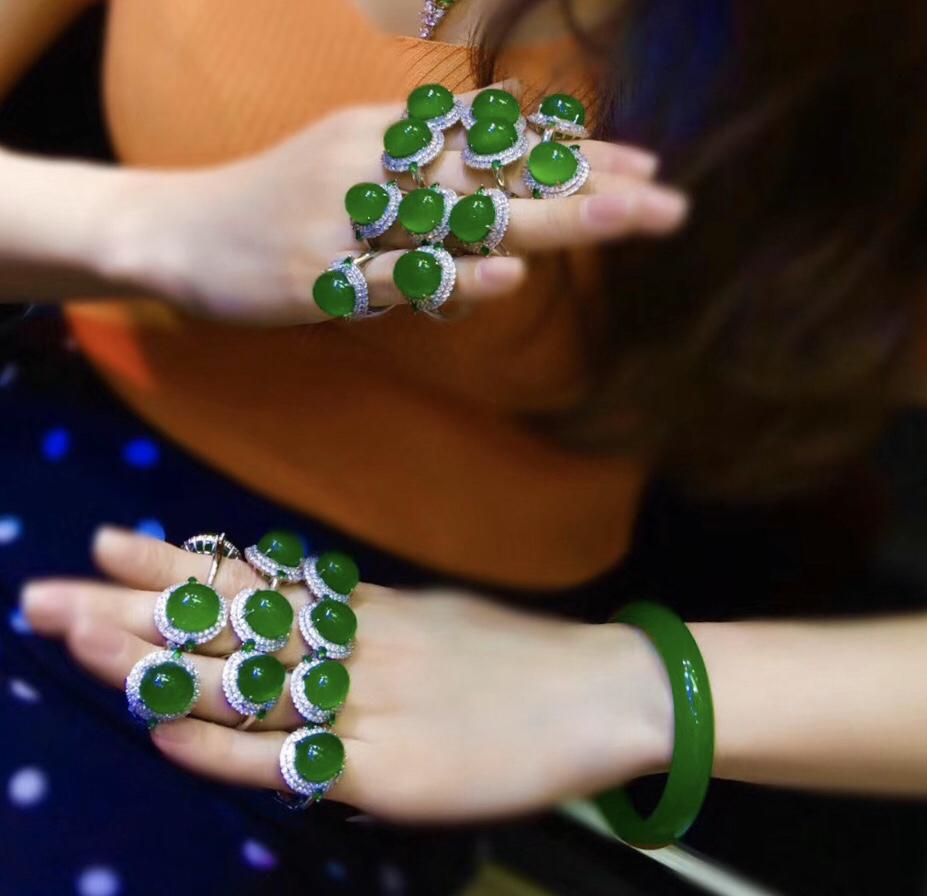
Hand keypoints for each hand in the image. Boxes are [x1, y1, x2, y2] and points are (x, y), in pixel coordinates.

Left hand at [22, 528, 671, 821]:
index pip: (254, 583)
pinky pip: (293, 760)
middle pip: (226, 628)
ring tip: (76, 640)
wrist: (597, 693)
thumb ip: (370, 618)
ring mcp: (366, 709)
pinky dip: (227, 748)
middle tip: (44, 591)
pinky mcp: (388, 773)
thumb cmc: (519, 656)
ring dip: (154, 666)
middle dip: (130, 609)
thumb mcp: (437, 616)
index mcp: (367, 610)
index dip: (178, 564)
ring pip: (243, 685)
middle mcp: (353, 648)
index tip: (108, 541)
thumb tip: (314, 612)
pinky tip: (165, 732)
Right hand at [101, 82, 686, 323]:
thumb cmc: (275, 208)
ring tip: (627, 220)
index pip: (498, 143)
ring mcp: (344, 219)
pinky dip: (450, 277)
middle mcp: (374, 164)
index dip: (573, 155)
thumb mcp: (351, 176)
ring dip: (547, 221)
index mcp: (386, 138)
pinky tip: (506, 279)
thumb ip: (421, 193)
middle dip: (587, 189)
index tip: (646, 167)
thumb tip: (493, 223)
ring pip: (459, 219)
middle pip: (496, 176)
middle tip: (668, 202)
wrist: (176, 232)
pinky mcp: (313, 273)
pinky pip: (391, 278)